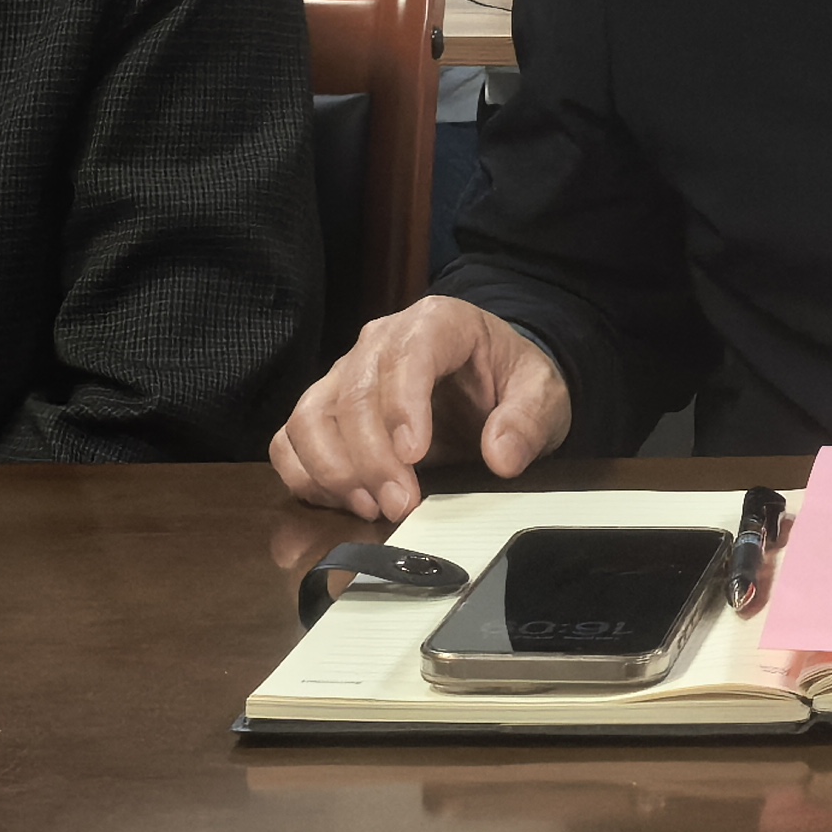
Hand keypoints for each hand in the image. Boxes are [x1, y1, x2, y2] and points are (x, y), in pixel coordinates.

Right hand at [269, 295, 571, 519]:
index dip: (403, 407)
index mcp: (436, 323)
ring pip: (309, 417)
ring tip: (372, 507)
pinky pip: (290, 440)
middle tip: (402, 505)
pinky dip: (304, 476)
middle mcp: (380, 341)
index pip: (406, 356)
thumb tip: (502, 455)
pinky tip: (343, 501)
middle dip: (371, 458)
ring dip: (333, 470)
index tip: (415, 457)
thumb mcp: (542, 393)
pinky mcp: (325, 408)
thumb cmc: (510, 379)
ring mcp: (345, 373)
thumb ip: (528, 419)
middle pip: (353, 394)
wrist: (491, 378)